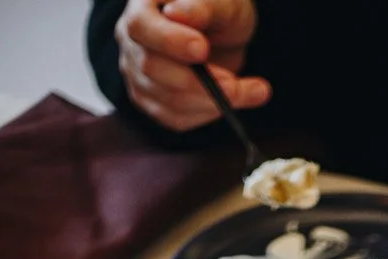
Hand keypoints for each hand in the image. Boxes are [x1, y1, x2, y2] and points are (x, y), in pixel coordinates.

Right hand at [115, 0, 268, 130]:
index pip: (141, 26)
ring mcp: (138, 73)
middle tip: (236, 83)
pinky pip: (177, 118)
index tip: (202, 49)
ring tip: (254, 90)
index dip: (170, 41)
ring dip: (213, 102)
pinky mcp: (152, 101)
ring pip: (168, 100)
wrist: (222, 34)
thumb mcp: (222, 1)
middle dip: (199, 81)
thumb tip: (179, 14)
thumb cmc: (219, 11)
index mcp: (142, 6)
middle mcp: (132, 40)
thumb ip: (203, 5)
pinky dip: (209, 114)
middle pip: (152, 68)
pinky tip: (236, 99)